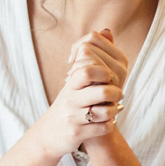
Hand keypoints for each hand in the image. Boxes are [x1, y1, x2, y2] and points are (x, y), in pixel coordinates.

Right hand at [28, 28, 125, 160]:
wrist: (49, 134)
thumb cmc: (68, 104)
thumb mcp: (73, 81)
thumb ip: (90, 57)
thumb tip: (106, 30)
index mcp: (69, 85)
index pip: (87, 70)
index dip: (103, 71)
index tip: (106, 76)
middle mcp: (70, 100)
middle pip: (101, 91)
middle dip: (114, 92)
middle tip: (115, 94)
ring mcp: (74, 117)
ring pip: (105, 112)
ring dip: (114, 111)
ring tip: (111, 109)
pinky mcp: (78, 134)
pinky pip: (104, 128)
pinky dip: (109, 125)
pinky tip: (105, 122)